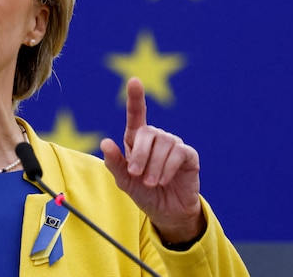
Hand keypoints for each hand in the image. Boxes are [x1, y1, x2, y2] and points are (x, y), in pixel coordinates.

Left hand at [99, 77, 204, 242]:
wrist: (166, 212)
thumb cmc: (144, 193)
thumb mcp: (124, 181)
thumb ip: (114, 163)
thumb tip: (104, 142)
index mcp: (137, 140)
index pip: (136, 115)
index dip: (135, 97)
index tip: (134, 80)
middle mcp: (156, 138)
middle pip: (147, 132)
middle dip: (139, 155)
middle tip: (135, 175)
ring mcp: (173, 145)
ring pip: (163, 143)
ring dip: (154, 166)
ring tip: (151, 183)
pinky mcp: (188, 155)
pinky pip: (178, 153)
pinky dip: (167, 168)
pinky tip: (163, 180)